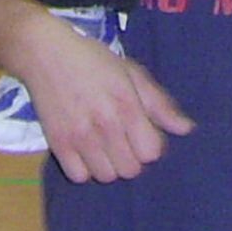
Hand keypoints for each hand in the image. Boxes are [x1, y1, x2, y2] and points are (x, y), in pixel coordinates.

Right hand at [22, 19, 194, 183]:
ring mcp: (79, 136)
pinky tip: (86, 151)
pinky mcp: (57, 144)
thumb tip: (187, 129)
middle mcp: (104, 124)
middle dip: (132, 157)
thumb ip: (159, 103)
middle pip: (131, 169)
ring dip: (109, 165)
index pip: (152, 152)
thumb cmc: (94, 60)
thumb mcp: (132, 72)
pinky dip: (85, 169)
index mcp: (126, 104)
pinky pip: (79, 177)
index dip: (151, 144)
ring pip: (106, 176)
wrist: (45, 53)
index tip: (143, 132)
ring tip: (105, 145)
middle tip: (123, 139)